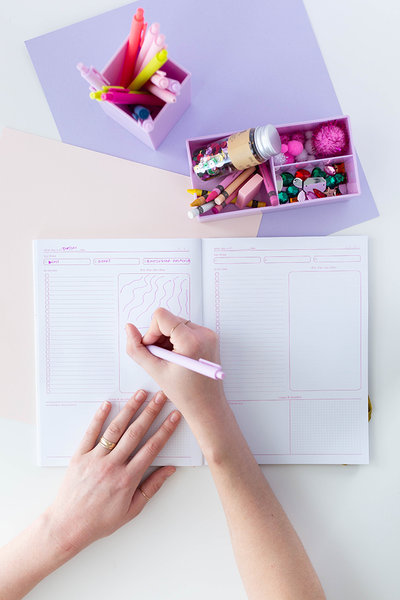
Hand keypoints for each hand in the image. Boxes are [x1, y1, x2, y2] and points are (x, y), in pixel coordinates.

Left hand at [46, 390, 179, 554]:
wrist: (68, 526)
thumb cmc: (101, 521)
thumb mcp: (132, 510)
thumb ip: (152, 487)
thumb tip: (170, 469)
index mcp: (128, 479)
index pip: (152, 448)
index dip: (165, 430)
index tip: (174, 416)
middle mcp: (112, 466)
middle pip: (136, 433)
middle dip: (151, 412)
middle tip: (161, 396)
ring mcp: (95, 459)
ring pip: (115, 429)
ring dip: (130, 409)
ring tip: (140, 394)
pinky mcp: (79, 456)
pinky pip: (91, 433)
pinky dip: (99, 417)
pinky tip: (107, 404)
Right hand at [125, 308, 227, 423]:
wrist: (207, 406)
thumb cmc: (186, 394)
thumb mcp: (155, 371)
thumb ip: (137, 349)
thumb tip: (129, 329)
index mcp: (192, 341)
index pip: (162, 316)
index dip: (151, 332)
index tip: (153, 349)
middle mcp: (204, 334)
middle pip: (169, 319)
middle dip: (159, 337)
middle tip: (161, 358)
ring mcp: (209, 335)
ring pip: (176, 324)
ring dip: (167, 339)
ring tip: (170, 360)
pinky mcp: (209, 338)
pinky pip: (186, 329)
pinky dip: (177, 340)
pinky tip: (177, 358)